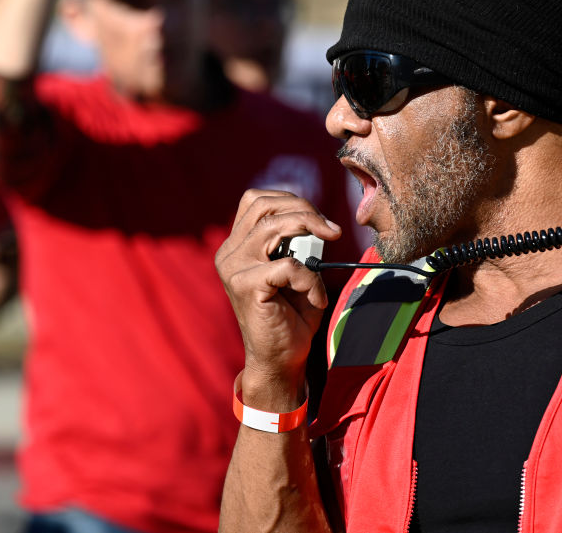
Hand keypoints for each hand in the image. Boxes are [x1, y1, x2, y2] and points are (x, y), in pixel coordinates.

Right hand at [215, 190, 342, 404]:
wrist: (281, 360)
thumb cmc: (292, 315)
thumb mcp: (297, 269)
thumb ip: (299, 242)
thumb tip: (317, 220)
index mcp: (237, 246)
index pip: (257, 200)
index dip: (291, 201)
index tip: (320, 219)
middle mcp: (229, 253)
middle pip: (263, 205)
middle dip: (304, 210)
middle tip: (331, 230)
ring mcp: (233, 269)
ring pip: (272, 226)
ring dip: (309, 233)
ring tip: (325, 255)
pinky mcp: (246, 287)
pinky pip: (288, 266)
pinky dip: (310, 279)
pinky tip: (316, 298)